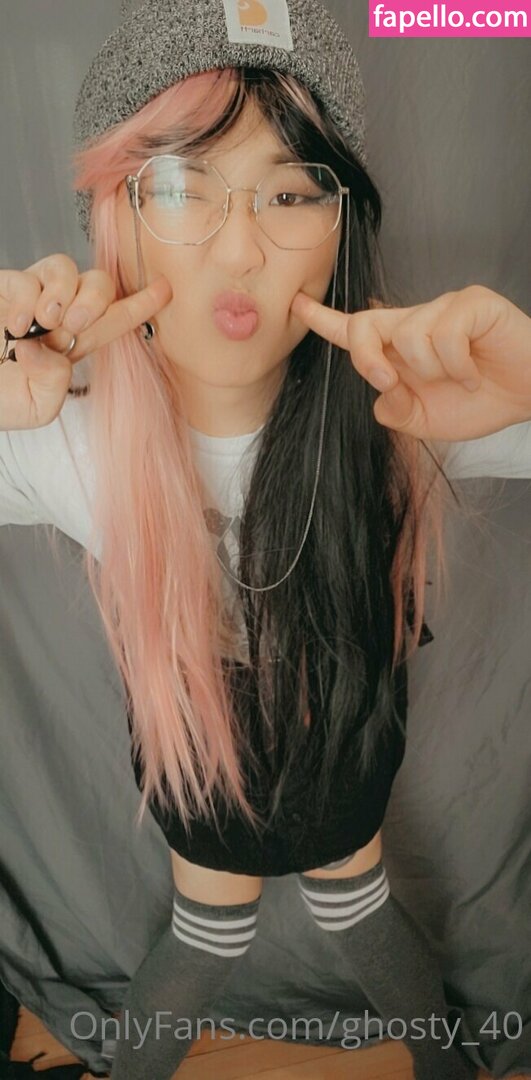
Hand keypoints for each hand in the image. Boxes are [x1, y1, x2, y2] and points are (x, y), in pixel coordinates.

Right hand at [0, 254, 171, 430]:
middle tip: (76, 323)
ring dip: (66, 293)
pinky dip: (28, 298)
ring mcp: (29, 299)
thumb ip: (56, 385)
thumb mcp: (36, 408)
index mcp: (70, 347)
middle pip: (98, 284)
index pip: (112, 321)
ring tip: (44, 323)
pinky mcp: (3, 287)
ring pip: (68, 269)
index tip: (165, 289)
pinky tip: (15, 323)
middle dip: (98, 298)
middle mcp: (55, 318)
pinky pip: (29, 276)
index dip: (139, 304)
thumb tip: (53, 347)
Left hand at [291, 285, 530, 440]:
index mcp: (400, 349)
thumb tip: (381, 393)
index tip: (296, 306)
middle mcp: (416, 322)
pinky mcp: (472, 304)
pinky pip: (444, 335)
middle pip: (365, 325)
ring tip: (460, 379)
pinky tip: (475, 373)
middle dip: (366, 359)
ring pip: (408, 337)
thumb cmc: (480, 402)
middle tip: (391, 383)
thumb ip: (395, 412)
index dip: (324, 320)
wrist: (530, 397)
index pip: (355, 329)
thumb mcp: (426, 422)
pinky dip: (459, 367)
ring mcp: (444, 308)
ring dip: (432, 372)